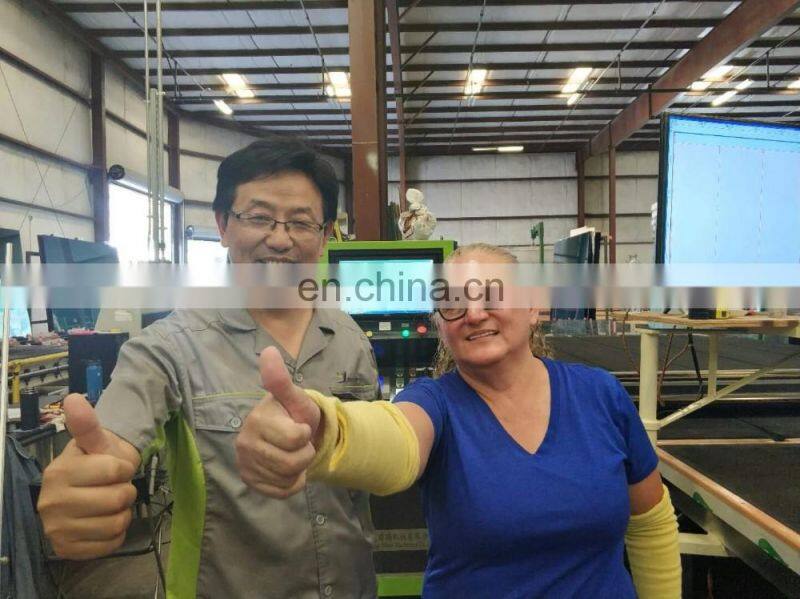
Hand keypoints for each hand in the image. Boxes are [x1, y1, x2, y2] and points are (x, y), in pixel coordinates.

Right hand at [38, 394, 140, 559]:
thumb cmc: (93, 463)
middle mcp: (52, 503)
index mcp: (60, 472)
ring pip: (117, 524)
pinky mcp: (67, 550)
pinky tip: (105, 522)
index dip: (123, 468)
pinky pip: (111, 545)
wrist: (85, 491)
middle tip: (115, 488)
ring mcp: (57, 530)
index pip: (115, 470)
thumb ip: (87, 424)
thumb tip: (74, 398)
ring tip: (111, 505)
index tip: (114, 468)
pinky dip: (116, 534)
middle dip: (126, 491)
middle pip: (118, 499)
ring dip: (123, 513)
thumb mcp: (95, 442)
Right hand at [235, 346, 321, 497]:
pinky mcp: (249, 480)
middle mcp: (245, 442)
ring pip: (286, 478)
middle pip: (291, 463)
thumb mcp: (295, 397)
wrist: (292, 434)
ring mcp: (245, 463)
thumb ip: (281, 379)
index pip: (296, 438)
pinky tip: (287, 470)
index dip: (305, 433)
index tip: (299, 425)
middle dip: (304, 454)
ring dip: (299, 469)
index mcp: (258, 419)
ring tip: (292, 453)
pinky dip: (292, 484)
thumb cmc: (294, 414)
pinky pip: (280, 492)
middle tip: (298, 443)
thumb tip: (269, 350)